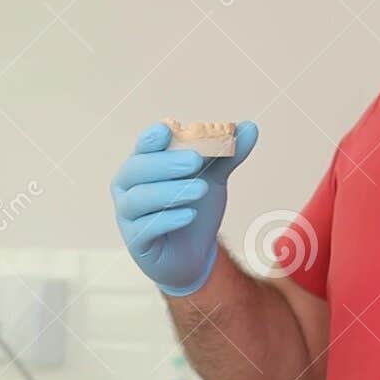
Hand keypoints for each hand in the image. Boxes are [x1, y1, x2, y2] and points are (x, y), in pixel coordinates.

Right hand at [112, 120, 258, 295]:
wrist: (194, 253)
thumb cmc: (196, 206)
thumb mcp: (214, 178)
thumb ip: (228, 154)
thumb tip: (251, 126)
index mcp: (143, 163)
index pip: (142, 146)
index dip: (151, 138)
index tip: (168, 129)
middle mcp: (128, 187)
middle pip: (137, 169)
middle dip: (166, 163)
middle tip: (196, 160)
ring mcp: (128, 215)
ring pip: (140, 198)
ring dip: (170, 192)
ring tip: (201, 189)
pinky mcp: (137, 242)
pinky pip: (146, 228)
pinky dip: (168, 220)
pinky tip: (190, 215)